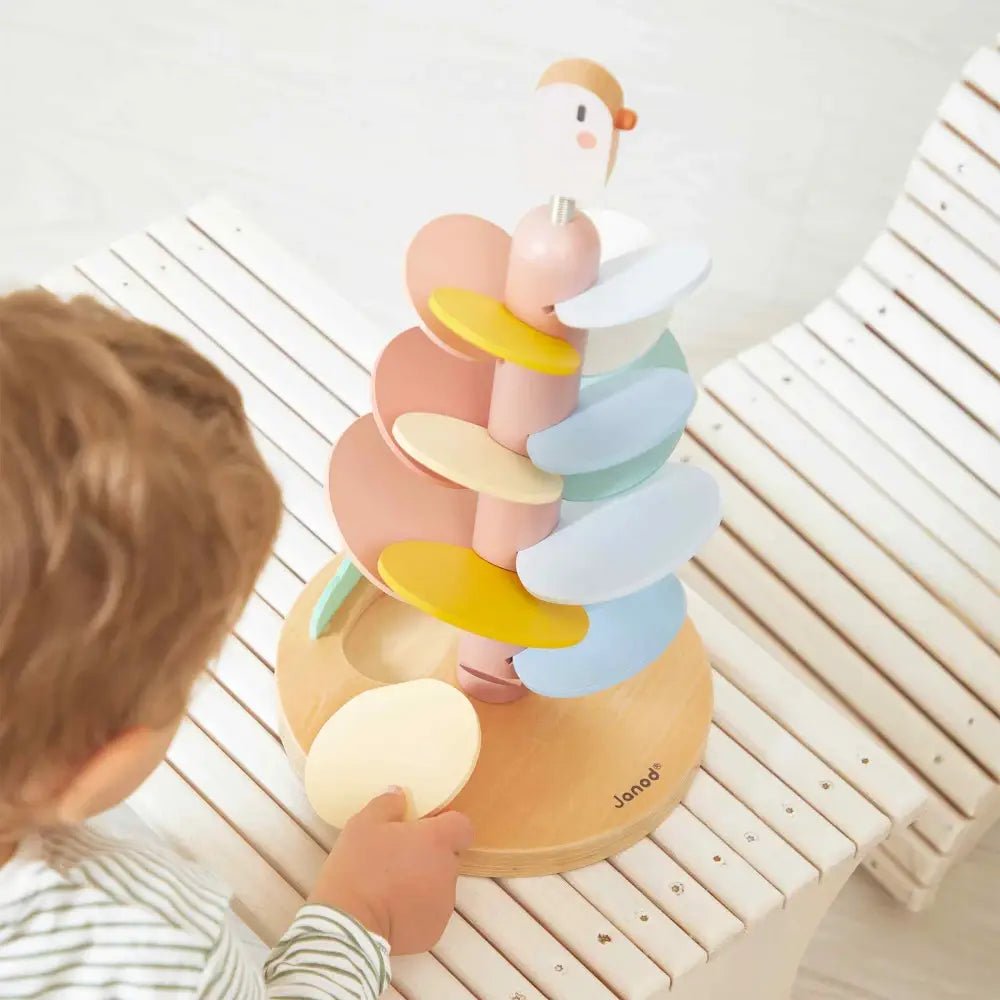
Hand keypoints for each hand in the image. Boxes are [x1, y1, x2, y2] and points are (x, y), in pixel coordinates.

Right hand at [309, 787, 472, 954]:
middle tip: (397, 859)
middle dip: (429, 856)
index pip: (462, 827)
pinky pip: (429, 914)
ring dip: (422, 884)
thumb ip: (387, 804)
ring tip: (389, 889)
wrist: (348, 926)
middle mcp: (448, 872)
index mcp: (437, 841)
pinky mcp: (434, 932)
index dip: (446, 826)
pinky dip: (416, 911)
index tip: (424, 829)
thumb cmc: (358, 868)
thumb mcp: (363, 825)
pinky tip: (389, 912)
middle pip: (448, 857)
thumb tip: (399, 794)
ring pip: (439, 886)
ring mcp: (444, 905)